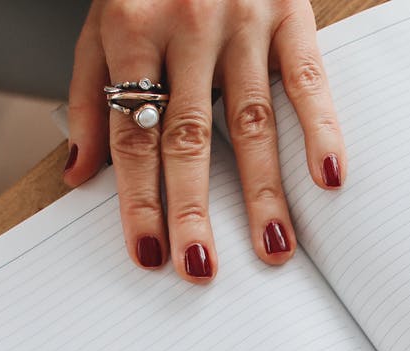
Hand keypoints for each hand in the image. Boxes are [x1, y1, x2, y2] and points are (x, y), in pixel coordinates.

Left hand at [64, 0, 345, 280]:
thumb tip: (80, 175)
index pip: (133, 131)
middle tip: (201, 266)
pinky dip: (322, 129)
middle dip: (193, 208)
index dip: (138, 197)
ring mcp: (245, 17)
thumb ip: (92, 94)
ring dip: (264, 191)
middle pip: (188, 135)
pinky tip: (329, 177)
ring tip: (273, 247)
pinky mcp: (291, 11)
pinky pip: (308, 80)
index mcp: (132, 23)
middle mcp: (187, 21)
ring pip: (251, 119)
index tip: (148, 251)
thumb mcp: (102, 20)